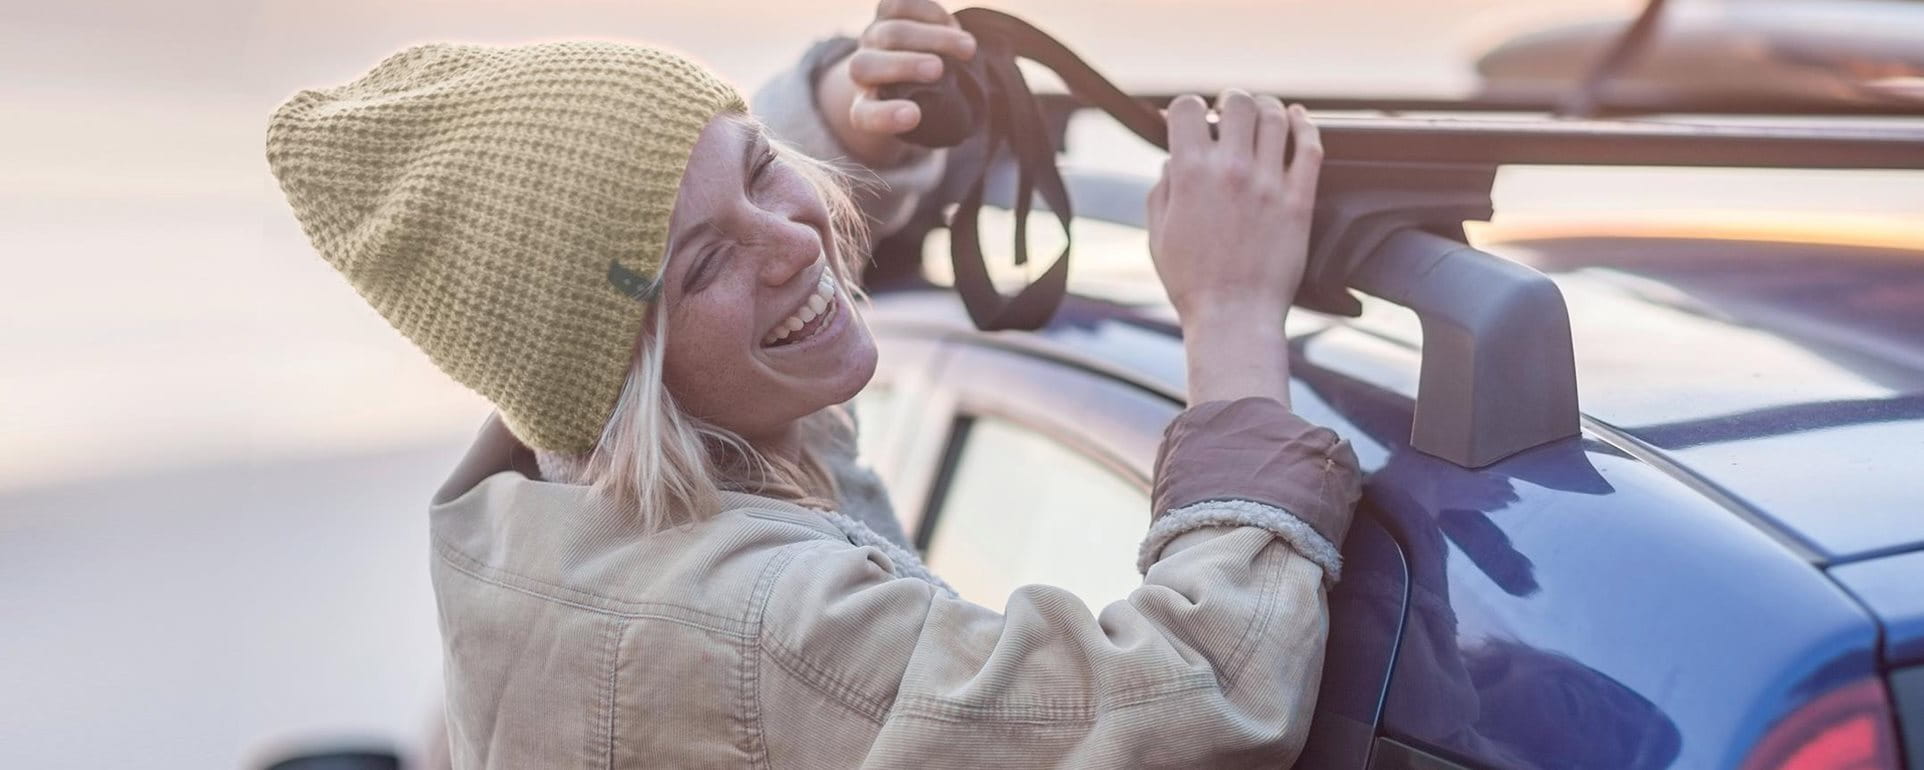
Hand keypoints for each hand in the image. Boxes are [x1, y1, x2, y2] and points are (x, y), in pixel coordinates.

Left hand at [817, 0, 975, 165]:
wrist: (909, 68)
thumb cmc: (924, 100)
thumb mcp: (928, 117)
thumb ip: (936, 113)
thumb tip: (960, 101)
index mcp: (866, 107)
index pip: (865, 115)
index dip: (885, 116)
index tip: (914, 116)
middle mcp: (862, 72)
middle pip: (867, 66)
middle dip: (904, 65)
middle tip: (938, 70)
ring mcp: (872, 39)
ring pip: (893, 33)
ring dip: (932, 38)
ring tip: (968, 49)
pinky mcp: (886, 12)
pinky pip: (902, 6)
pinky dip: (931, 15)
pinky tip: (954, 26)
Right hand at [1146, 91, 1321, 403]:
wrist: (1233, 317)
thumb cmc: (1190, 282)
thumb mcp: (1158, 234)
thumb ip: (1162, 190)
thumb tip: (1173, 160)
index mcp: (1190, 174)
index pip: (1188, 108)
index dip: (1186, 108)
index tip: (1191, 120)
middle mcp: (1231, 170)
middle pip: (1237, 103)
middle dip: (1229, 102)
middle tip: (1229, 113)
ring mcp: (1269, 184)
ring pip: (1275, 118)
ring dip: (1267, 108)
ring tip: (1264, 114)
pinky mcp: (1299, 201)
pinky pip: (1310, 149)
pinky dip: (1305, 126)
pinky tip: (1299, 120)